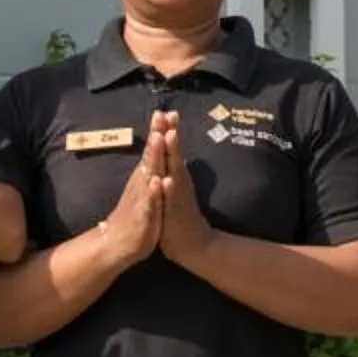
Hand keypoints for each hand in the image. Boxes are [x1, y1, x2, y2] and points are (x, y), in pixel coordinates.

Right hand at [95, 125, 166, 269]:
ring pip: (149, 174)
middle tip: (160, 114)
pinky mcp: (143, 216)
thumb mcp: (146, 190)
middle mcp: (141, 183)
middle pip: (150, 155)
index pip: (153, 150)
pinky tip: (158, 181)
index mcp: (145, 177)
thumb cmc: (137, 215)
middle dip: (156, 135)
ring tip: (159, 137)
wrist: (118, 243)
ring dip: (154, 156)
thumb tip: (155, 154)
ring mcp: (141, 198)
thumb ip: (150, 171)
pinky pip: (149, 202)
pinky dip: (153, 191)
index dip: (159, 130)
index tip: (166, 110)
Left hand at [150, 112, 218, 268]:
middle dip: (171, 134)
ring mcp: (178, 196)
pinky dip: (169, 189)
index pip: (171, 150)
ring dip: (173, 154)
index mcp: (176, 176)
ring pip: (175, 171)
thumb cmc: (180, 216)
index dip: (167, 131)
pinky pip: (171, 199)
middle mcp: (179, 182)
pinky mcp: (176, 212)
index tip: (164, 110)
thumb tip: (174, 156)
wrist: (193, 245)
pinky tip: (167, 179)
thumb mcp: (174, 190)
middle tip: (170, 113)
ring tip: (171, 136)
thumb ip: (174, 172)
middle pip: (174, 154)